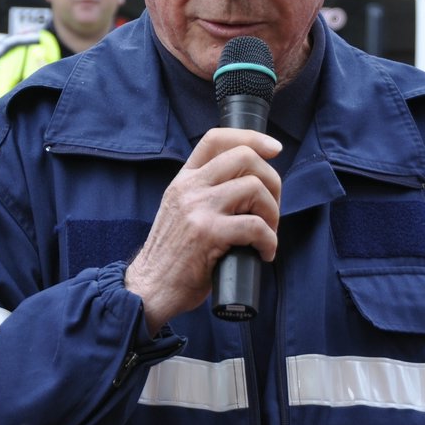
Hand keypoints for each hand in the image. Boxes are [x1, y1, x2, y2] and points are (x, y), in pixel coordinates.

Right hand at [125, 129, 281, 333]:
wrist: (150, 287)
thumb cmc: (173, 255)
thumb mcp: (181, 210)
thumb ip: (205, 192)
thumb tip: (250, 184)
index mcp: (184, 179)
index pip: (216, 139)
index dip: (251, 137)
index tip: (274, 149)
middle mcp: (190, 187)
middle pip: (244, 157)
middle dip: (272, 181)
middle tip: (272, 208)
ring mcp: (198, 209)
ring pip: (254, 188)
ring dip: (273, 213)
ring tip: (267, 234)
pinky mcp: (208, 234)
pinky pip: (255, 226)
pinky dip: (269, 241)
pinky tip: (264, 253)